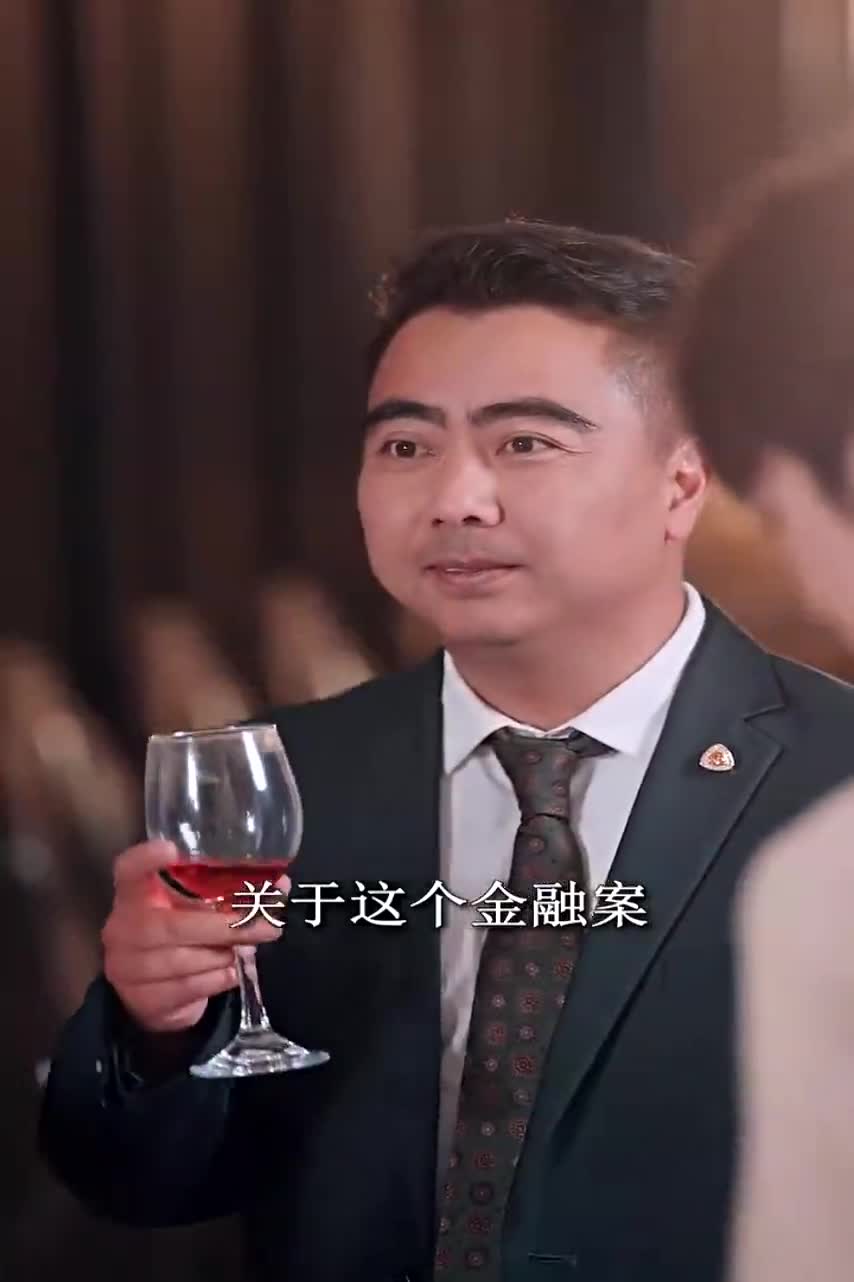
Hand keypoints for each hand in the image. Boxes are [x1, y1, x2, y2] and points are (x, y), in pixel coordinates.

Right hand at [102, 841, 288, 1033]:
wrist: (150, 996)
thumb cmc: (179, 938)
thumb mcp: (192, 911)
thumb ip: (226, 895)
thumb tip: (281, 885)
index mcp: (133, 896)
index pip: (128, 870)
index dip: (146, 859)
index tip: (172, 849)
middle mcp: (122, 929)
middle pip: (173, 925)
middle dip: (226, 928)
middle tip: (266, 927)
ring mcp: (126, 968)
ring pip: (185, 960)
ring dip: (224, 956)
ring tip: (241, 950)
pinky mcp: (143, 1000)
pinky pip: (190, 987)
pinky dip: (218, 978)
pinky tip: (228, 971)